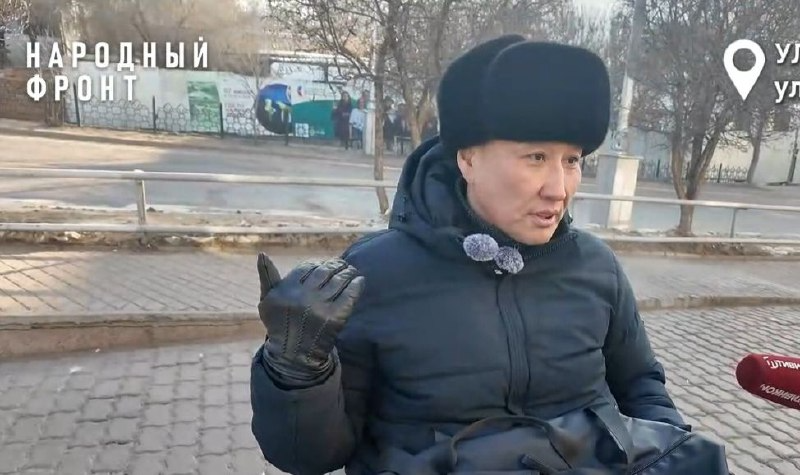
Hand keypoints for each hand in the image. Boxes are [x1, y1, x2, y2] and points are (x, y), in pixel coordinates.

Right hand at [256, 253, 364, 381]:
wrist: (293, 354)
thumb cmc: (280, 324)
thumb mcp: (268, 300)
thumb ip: (267, 276)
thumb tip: (262, 254)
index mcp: (287, 289)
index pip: (308, 267)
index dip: (318, 263)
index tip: (324, 264)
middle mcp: (304, 296)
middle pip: (326, 271)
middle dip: (336, 265)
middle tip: (343, 264)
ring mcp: (321, 306)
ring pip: (339, 281)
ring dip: (348, 272)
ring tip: (352, 271)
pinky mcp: (335, 317)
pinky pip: (350, 295)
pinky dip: (357, 285)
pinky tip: (359, 281)